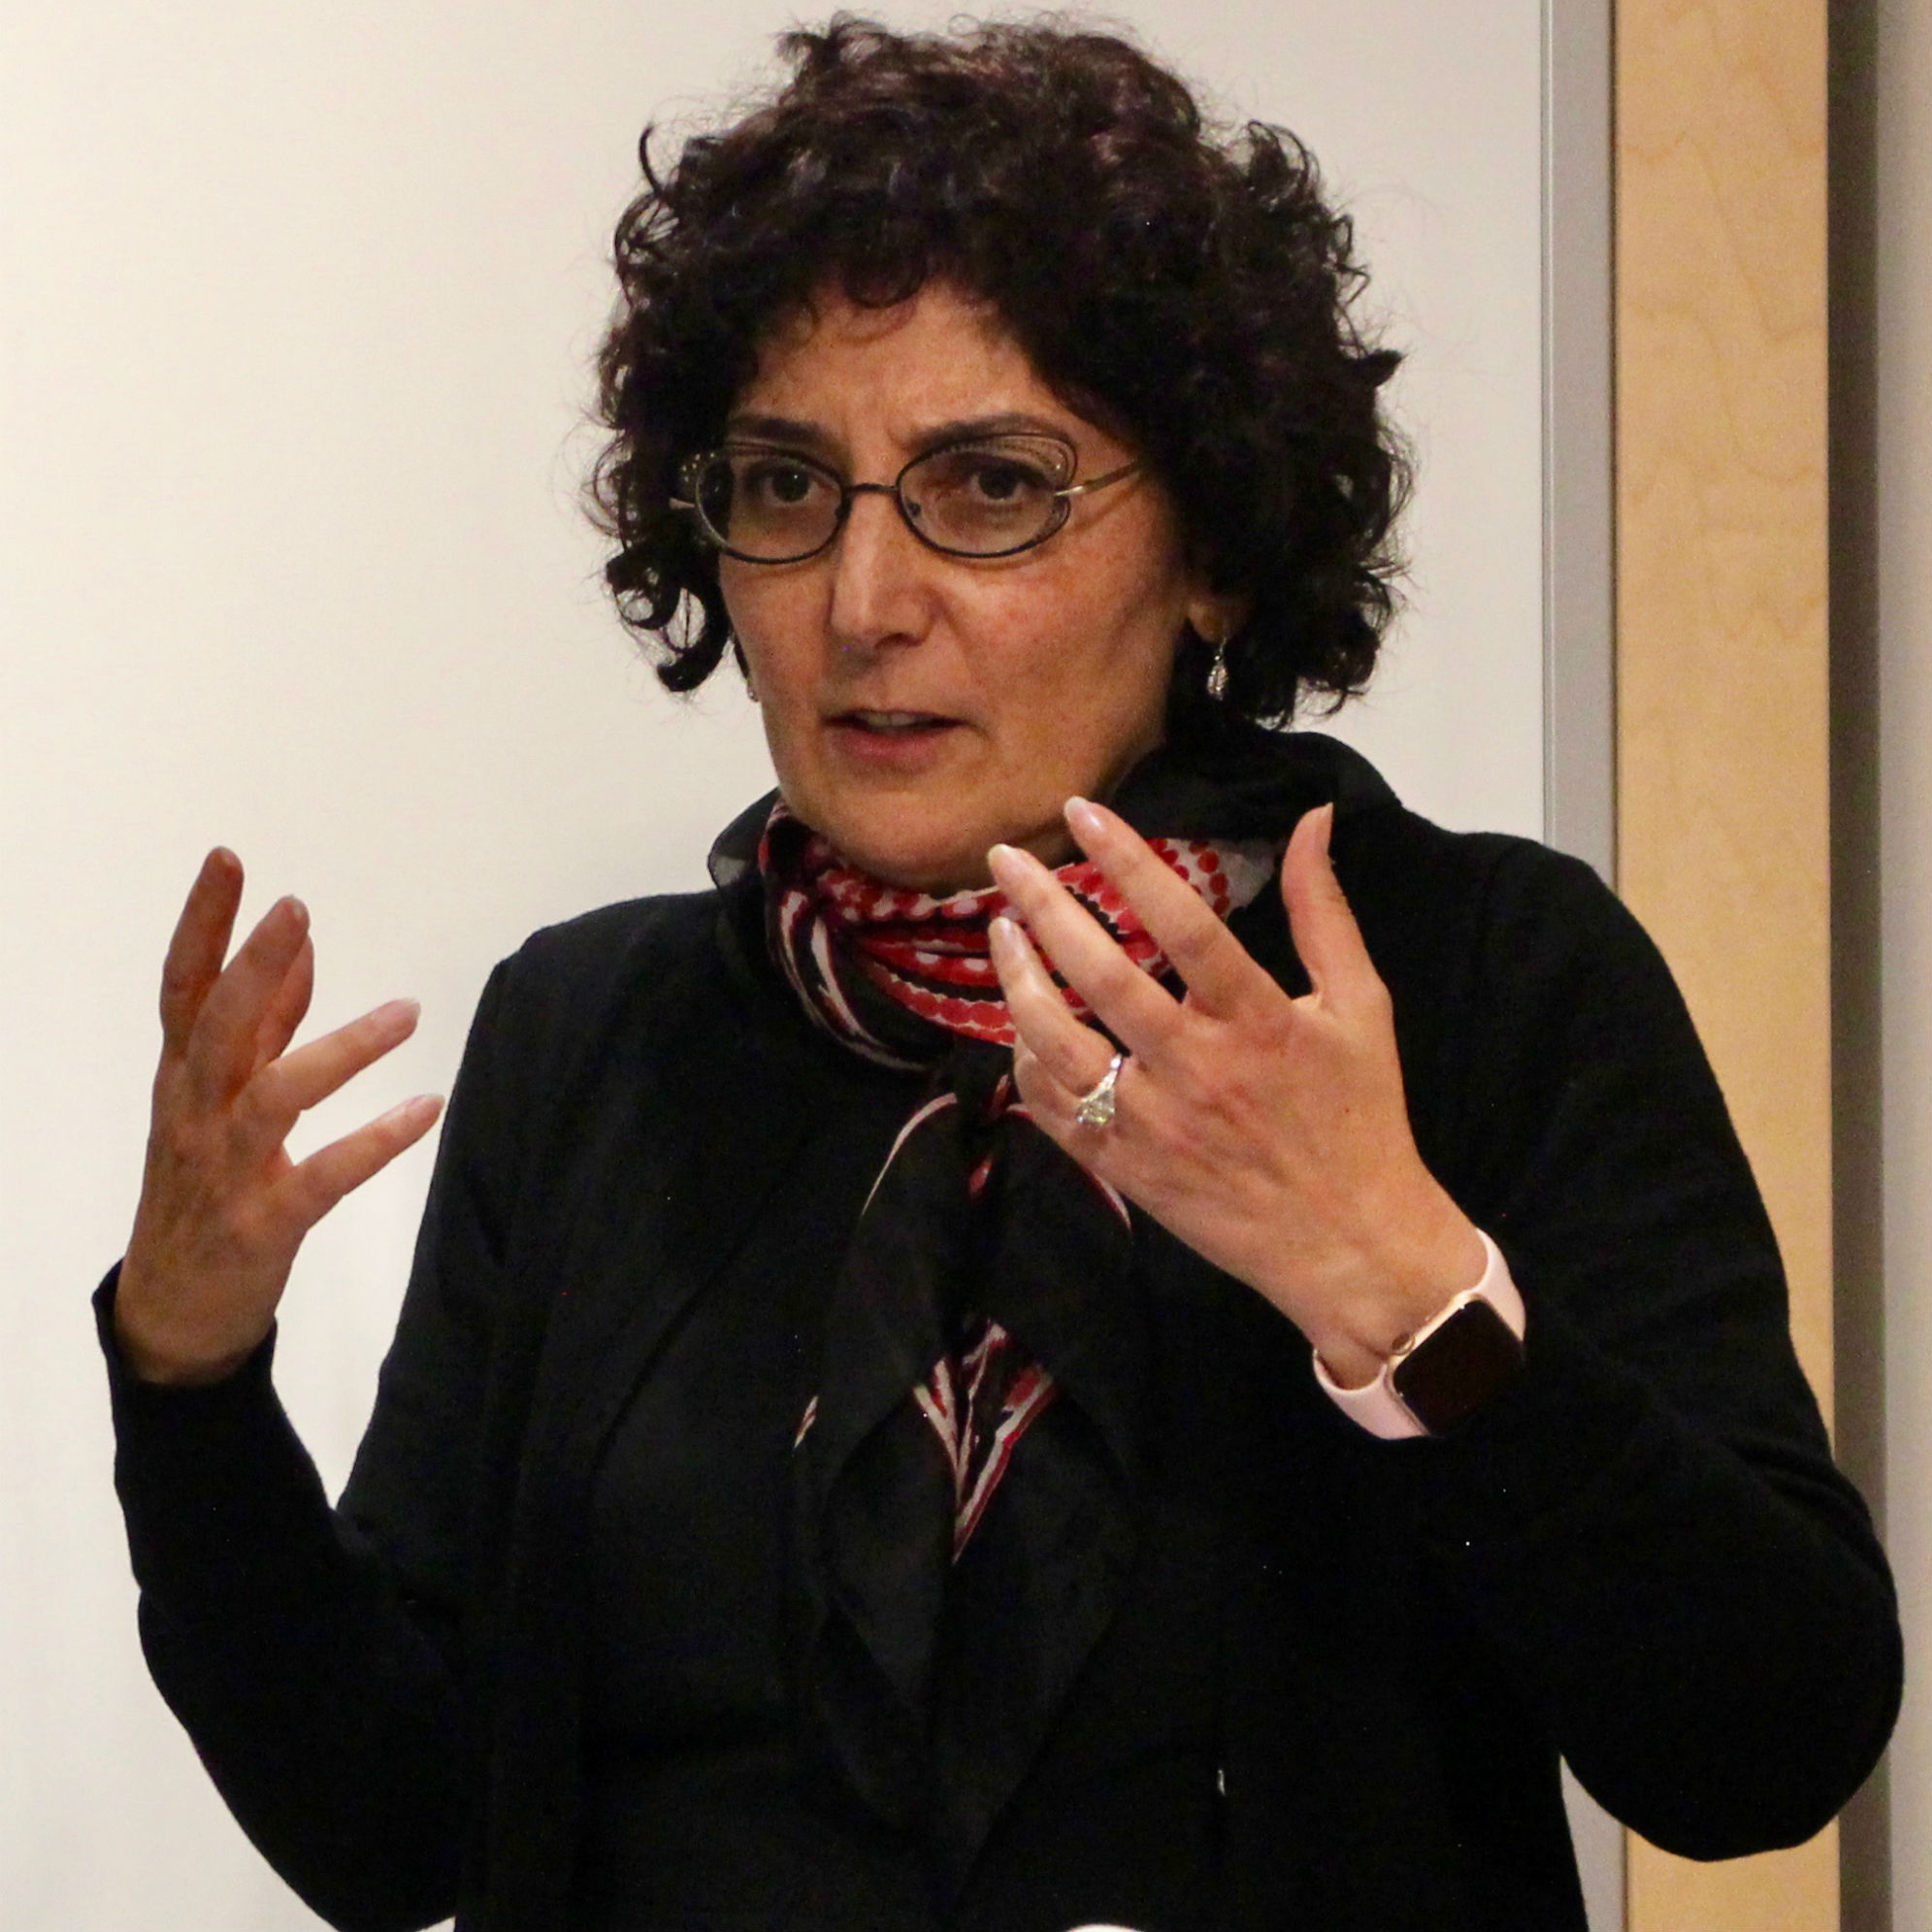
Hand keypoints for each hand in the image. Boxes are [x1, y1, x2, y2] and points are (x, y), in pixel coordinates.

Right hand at [114, 849, 443, 1385]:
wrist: (174, 1311)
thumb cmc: (203, 1187)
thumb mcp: (218, 1102)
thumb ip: (263, 1029)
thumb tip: (301, 954)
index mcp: (183, 1079)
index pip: (183, 987)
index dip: (202, 922)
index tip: (228, 859)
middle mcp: (195, 1115)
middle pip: (218, 1027)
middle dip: (255, 964)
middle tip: (296, 908)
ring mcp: (227, 1171)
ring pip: (275, 1096)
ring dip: (342, 1049)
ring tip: (407, 1012)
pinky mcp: (266, 1224)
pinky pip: (324, 1176)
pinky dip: (377, 1141)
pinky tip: (425, 1107)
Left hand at [986, 798, 1483, 1388]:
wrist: (1352, 1247)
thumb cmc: (1361, 1118)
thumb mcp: (1361, 1007)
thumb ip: (1325, 913)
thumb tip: (1312, 820)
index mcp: (1258, 1022)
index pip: (1183, 922)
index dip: (1129, 861)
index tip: (1082, 813)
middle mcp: (1197, 1069)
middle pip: (1101, 975)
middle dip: (1043, 907)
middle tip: (1003, 858)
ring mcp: (1153, 1124)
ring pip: (1058, 1044)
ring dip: (1017, 981)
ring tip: (1000, 932)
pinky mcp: (1126, 1169)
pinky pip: (1052, 1109)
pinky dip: (1026, 1061)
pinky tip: (1019, 1021)